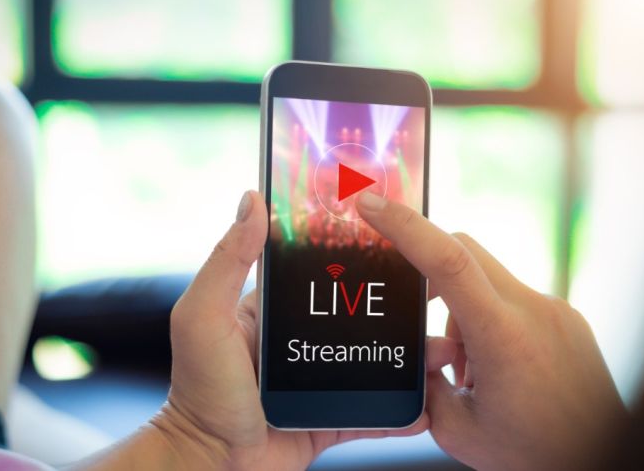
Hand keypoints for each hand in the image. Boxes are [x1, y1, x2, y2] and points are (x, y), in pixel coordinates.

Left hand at [151, 191, 428, 469]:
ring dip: (412, 357)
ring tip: (446, 351)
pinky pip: (372, 411)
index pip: (323, 270)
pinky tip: (431, 404)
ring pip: (375, 362)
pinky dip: (401, 410)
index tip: (402, 238)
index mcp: (274, 308)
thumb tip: (252, 199)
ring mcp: (317, 380)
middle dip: (401, 307)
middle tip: (438, 297)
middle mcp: (300, 339)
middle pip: (360, 316)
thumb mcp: (204, 316)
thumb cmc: (198, 388)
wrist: (211, 463)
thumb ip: (227, 260)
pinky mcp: (329, 417)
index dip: (361, 254)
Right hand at [356, 191, 627, 470]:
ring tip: (471, 369)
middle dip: (429, 271)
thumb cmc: (534, 455)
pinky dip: (490, 320)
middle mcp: (534, 310)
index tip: (371, 204)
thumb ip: (424, 382)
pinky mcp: (567, 317)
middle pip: (464, 251)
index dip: (404, 226)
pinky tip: (499, 368)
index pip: (447, 260)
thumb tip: (417, 354)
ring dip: (462, 309)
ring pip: (486, 279)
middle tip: (418, 315)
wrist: (603, 463)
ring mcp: (556, 310)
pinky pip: (513, 298)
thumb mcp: (457, 428)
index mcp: (504, 336)